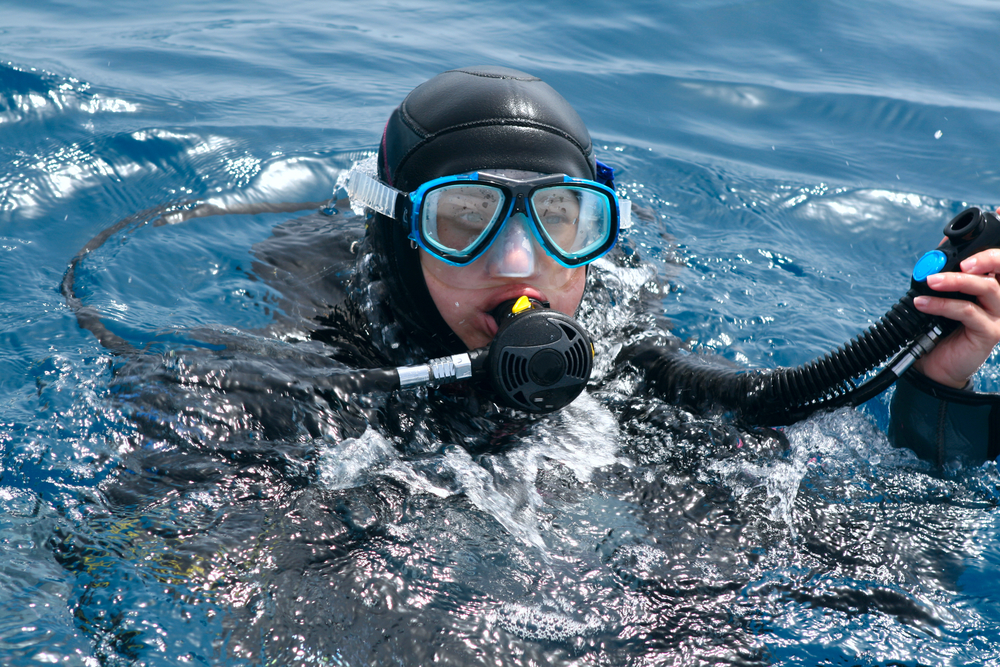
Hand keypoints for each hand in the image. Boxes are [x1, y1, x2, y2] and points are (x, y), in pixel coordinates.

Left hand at [911, 207, 999, 387]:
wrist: (933, 364)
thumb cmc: (937, 326)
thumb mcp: (940, 294)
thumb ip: (944, 272)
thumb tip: (938, 250)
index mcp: (993, 282)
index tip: (999, 211)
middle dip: (987, 256)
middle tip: (961, 260)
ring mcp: (999, 314)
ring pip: (987, 288)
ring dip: (955, 281)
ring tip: (930, 281)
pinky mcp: (990, 333)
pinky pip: (968, 312)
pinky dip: (942, 304)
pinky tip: (922, 302)